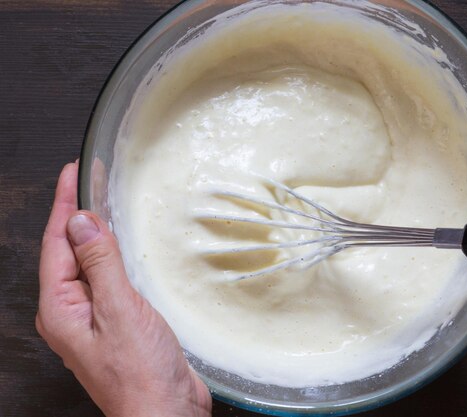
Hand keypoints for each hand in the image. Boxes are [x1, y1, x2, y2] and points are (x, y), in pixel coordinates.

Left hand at [37, 162, 211, 416]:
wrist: (164, 412)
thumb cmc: (140, 375)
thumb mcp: (118, 312)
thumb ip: (100, 265)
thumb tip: (80, 223)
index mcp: (61, 309)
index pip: (56, 243)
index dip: (63, 204)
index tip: (72, 172)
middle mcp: (72, 312)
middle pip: (66, 251)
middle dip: (74, 213)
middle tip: (86, 179)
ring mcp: (94, 318)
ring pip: (89, 264)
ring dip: (94, 233)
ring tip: (101, 204)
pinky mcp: (118, 322)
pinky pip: (108, 279)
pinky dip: (113, 256)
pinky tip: (122, 248)